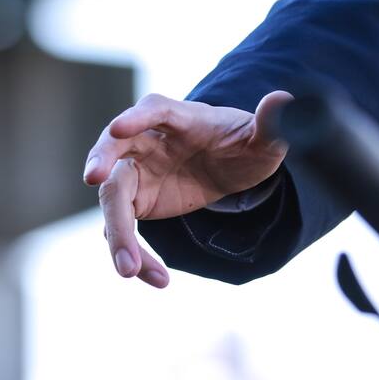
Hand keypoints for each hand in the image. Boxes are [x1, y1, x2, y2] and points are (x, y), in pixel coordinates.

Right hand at [83, 90, 293, 287]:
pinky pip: (125, 232)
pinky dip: (138, 257)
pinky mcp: (135, 203)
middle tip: (94, 181)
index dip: (136, 118)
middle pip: (115, 152)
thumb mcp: (266, 137)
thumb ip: (272, 122)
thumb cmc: (246, 142)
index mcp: (178, 117)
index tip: (117, 128)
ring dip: (118, 236)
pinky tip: (159, 280)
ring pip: (113, 201)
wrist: (233, 166)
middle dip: (102, 165)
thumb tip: (284, 100)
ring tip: (131, 270)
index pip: (154, 111)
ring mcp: (137, 173)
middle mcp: (146, 142)